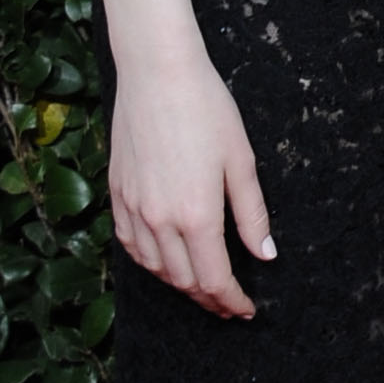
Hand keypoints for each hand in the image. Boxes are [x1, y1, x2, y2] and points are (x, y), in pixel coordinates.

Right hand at [109, 43, 275, 316]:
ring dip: (179, 283)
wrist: (157, 73)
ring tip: (201, 285)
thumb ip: (252, 214)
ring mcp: (134, 208)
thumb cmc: (207, 109)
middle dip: (208, 298)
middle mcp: (160, 220)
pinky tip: (163, 259)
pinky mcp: (118, 193)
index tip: (245, 310)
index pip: (214, 279)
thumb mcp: (242, 162)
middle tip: (228, 303)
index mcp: (197, 215)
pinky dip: (149, 261)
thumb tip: (265, 255)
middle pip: (184, 280)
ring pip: (154, 267)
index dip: (232, 301)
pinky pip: (130, 243)